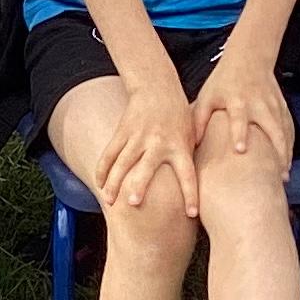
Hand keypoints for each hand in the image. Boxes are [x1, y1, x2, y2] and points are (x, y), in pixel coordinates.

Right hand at [99, 74, 200, 216]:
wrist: (158, 86)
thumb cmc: (179, 116)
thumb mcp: (192, 134)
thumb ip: (190, 158)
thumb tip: (200, 184)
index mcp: (180, 146)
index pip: (188, 174)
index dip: (190, 194)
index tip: (192, 213)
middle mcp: (158, 142)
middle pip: (146, 166)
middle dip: (139, 184)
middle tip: (133, 203)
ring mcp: (138, 136)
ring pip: (122, 161)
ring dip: (114, 182)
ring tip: (109, 201)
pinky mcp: (123, 130)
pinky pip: (110, 152)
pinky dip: (102, 169)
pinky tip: (99, 184)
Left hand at [192, 47, 294, 169]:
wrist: (249, 58)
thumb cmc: (224, 81)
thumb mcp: (207, 96)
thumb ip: (199, 119)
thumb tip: (192, 145)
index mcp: (238, 101)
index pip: (239, 119)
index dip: (240, 134)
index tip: (241, 150)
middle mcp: (259, 104)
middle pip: (273, 129)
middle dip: (276, 151)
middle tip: (276, 174)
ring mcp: (274, 106)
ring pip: (285, 132)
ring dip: (286, 154)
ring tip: (284, 177)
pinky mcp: (283, 109)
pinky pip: (290, 130)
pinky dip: (290, 148)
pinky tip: (287, 164)